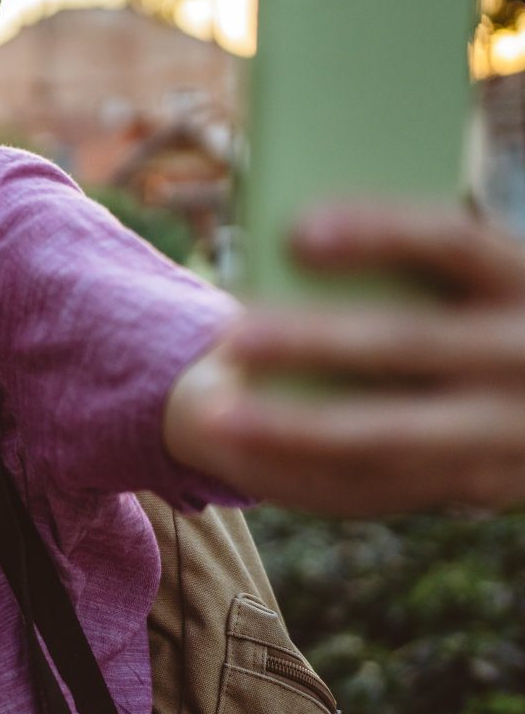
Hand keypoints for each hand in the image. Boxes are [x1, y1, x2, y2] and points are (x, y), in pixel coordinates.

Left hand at [167, 203, 524, 514]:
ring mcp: (512, 429)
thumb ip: (404, 263)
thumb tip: (296, 240)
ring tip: (219, 414)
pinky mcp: (483, 480)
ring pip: (395, 433)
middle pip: (412, 341)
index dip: (381, 231)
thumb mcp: (460, 284)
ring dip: (300, 425)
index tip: (298, 232)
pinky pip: (388, 481)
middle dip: (317, 338)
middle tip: (231, 333)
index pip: (454, 242)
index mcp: (522, 277)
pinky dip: (311, 465)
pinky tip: (247, 451)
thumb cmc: (461, 311)